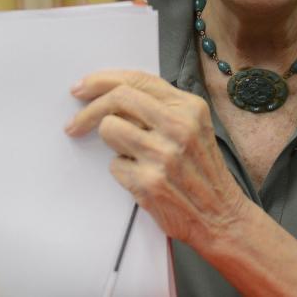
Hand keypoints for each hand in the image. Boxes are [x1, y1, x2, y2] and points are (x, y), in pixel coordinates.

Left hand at [64, 70, 248, 247]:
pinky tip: (142, 178)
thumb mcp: (194, 126)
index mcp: (189, 107)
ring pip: (109, 129)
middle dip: (89, 109)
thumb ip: (160, 107)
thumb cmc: (201, 170)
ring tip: (132, 155)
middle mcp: (178, 127)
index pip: (136, 80)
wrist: (220, 215)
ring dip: (112, 143)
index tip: (82, 87)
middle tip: (75, 122)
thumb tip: (111, 93)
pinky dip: (122, 171)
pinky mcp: (148, 182)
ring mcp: (163, 154)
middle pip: (118, 98)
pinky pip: (114, 165)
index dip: (102, 80)